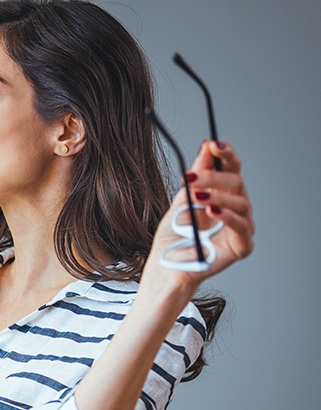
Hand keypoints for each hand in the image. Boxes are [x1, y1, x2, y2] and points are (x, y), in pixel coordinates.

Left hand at [145, 140, 254, 294]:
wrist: (167, 266)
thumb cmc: (174, 237)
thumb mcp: (182, 200)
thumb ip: (196, 176)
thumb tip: (206, 147)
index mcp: (223, 195)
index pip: (232, 169)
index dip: (226, 155)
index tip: (214, 143)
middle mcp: (236, 209)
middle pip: (236, 183)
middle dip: (212, 178)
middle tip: (190, 178)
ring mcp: (241, 227)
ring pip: (241, 202)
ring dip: (217, 197)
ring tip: (197, 198)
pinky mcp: (242, 246)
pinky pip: (241, 227)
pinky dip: (227, 216)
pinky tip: (212, 211)